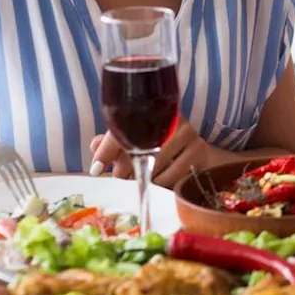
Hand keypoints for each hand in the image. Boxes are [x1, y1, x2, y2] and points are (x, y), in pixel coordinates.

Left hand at [90, 119, 212, 188]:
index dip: (108, 149)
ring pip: (154, 168)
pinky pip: (170, 178)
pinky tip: (161, 179)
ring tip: (145, 177)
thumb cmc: (157, 145)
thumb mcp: (133, 141)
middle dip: (124, 170)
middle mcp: (171, 118)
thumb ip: (111, 144)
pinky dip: (160, 184)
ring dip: (144, 179)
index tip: (96, 169)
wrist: (192, 150)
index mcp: (152, 110)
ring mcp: (188, 134)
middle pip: (139, 152)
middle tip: (122, 176)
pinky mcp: (199, 151)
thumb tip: (95, 148)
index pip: (126, 127)